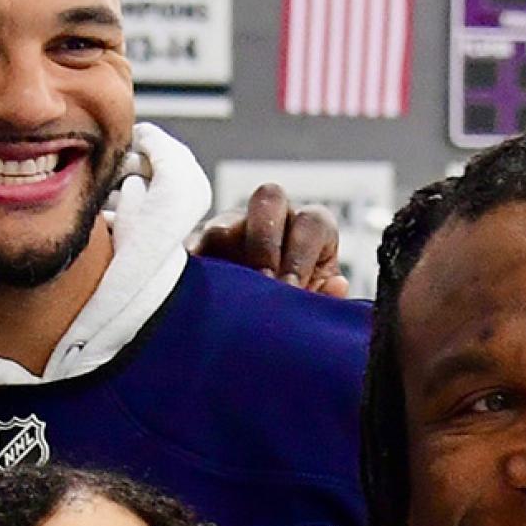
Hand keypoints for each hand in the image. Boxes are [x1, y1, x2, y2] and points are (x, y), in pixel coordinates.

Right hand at [189, 185, 348, 296]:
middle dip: (264, 241)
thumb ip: (326, 299)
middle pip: (268, 199)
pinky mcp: (198, 249)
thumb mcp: (315, 308)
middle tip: (261, 282)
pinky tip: (189, 293)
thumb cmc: (295, 310)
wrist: (260, 325)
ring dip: (224, 257)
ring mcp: (231, 229)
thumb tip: (337, 285)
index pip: (311, 223)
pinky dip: (190, 268)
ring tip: (224, 296)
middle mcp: (271, 219)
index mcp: (308, 228)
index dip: (302, 255)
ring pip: (222, 225)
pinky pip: (189, 250)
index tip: (292, 290)